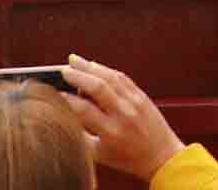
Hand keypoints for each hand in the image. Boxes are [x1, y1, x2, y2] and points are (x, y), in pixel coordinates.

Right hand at [56, 57, 184, 181]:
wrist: (162, 156)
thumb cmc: (128, 158)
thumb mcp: (100, 154)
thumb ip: (81, 135)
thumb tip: (65, 113)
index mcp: (111, 132)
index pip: (84, 110)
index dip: (67, 99)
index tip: (55, 93)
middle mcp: (123, 114)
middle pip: (98, 87)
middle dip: (78, 75)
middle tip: (63, 70)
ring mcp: (134, 102)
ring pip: (111, 77)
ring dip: (91, 66)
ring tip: (75, 60)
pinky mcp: (142, 95)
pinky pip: (122, 77)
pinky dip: (106, 70)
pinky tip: (94, 66)